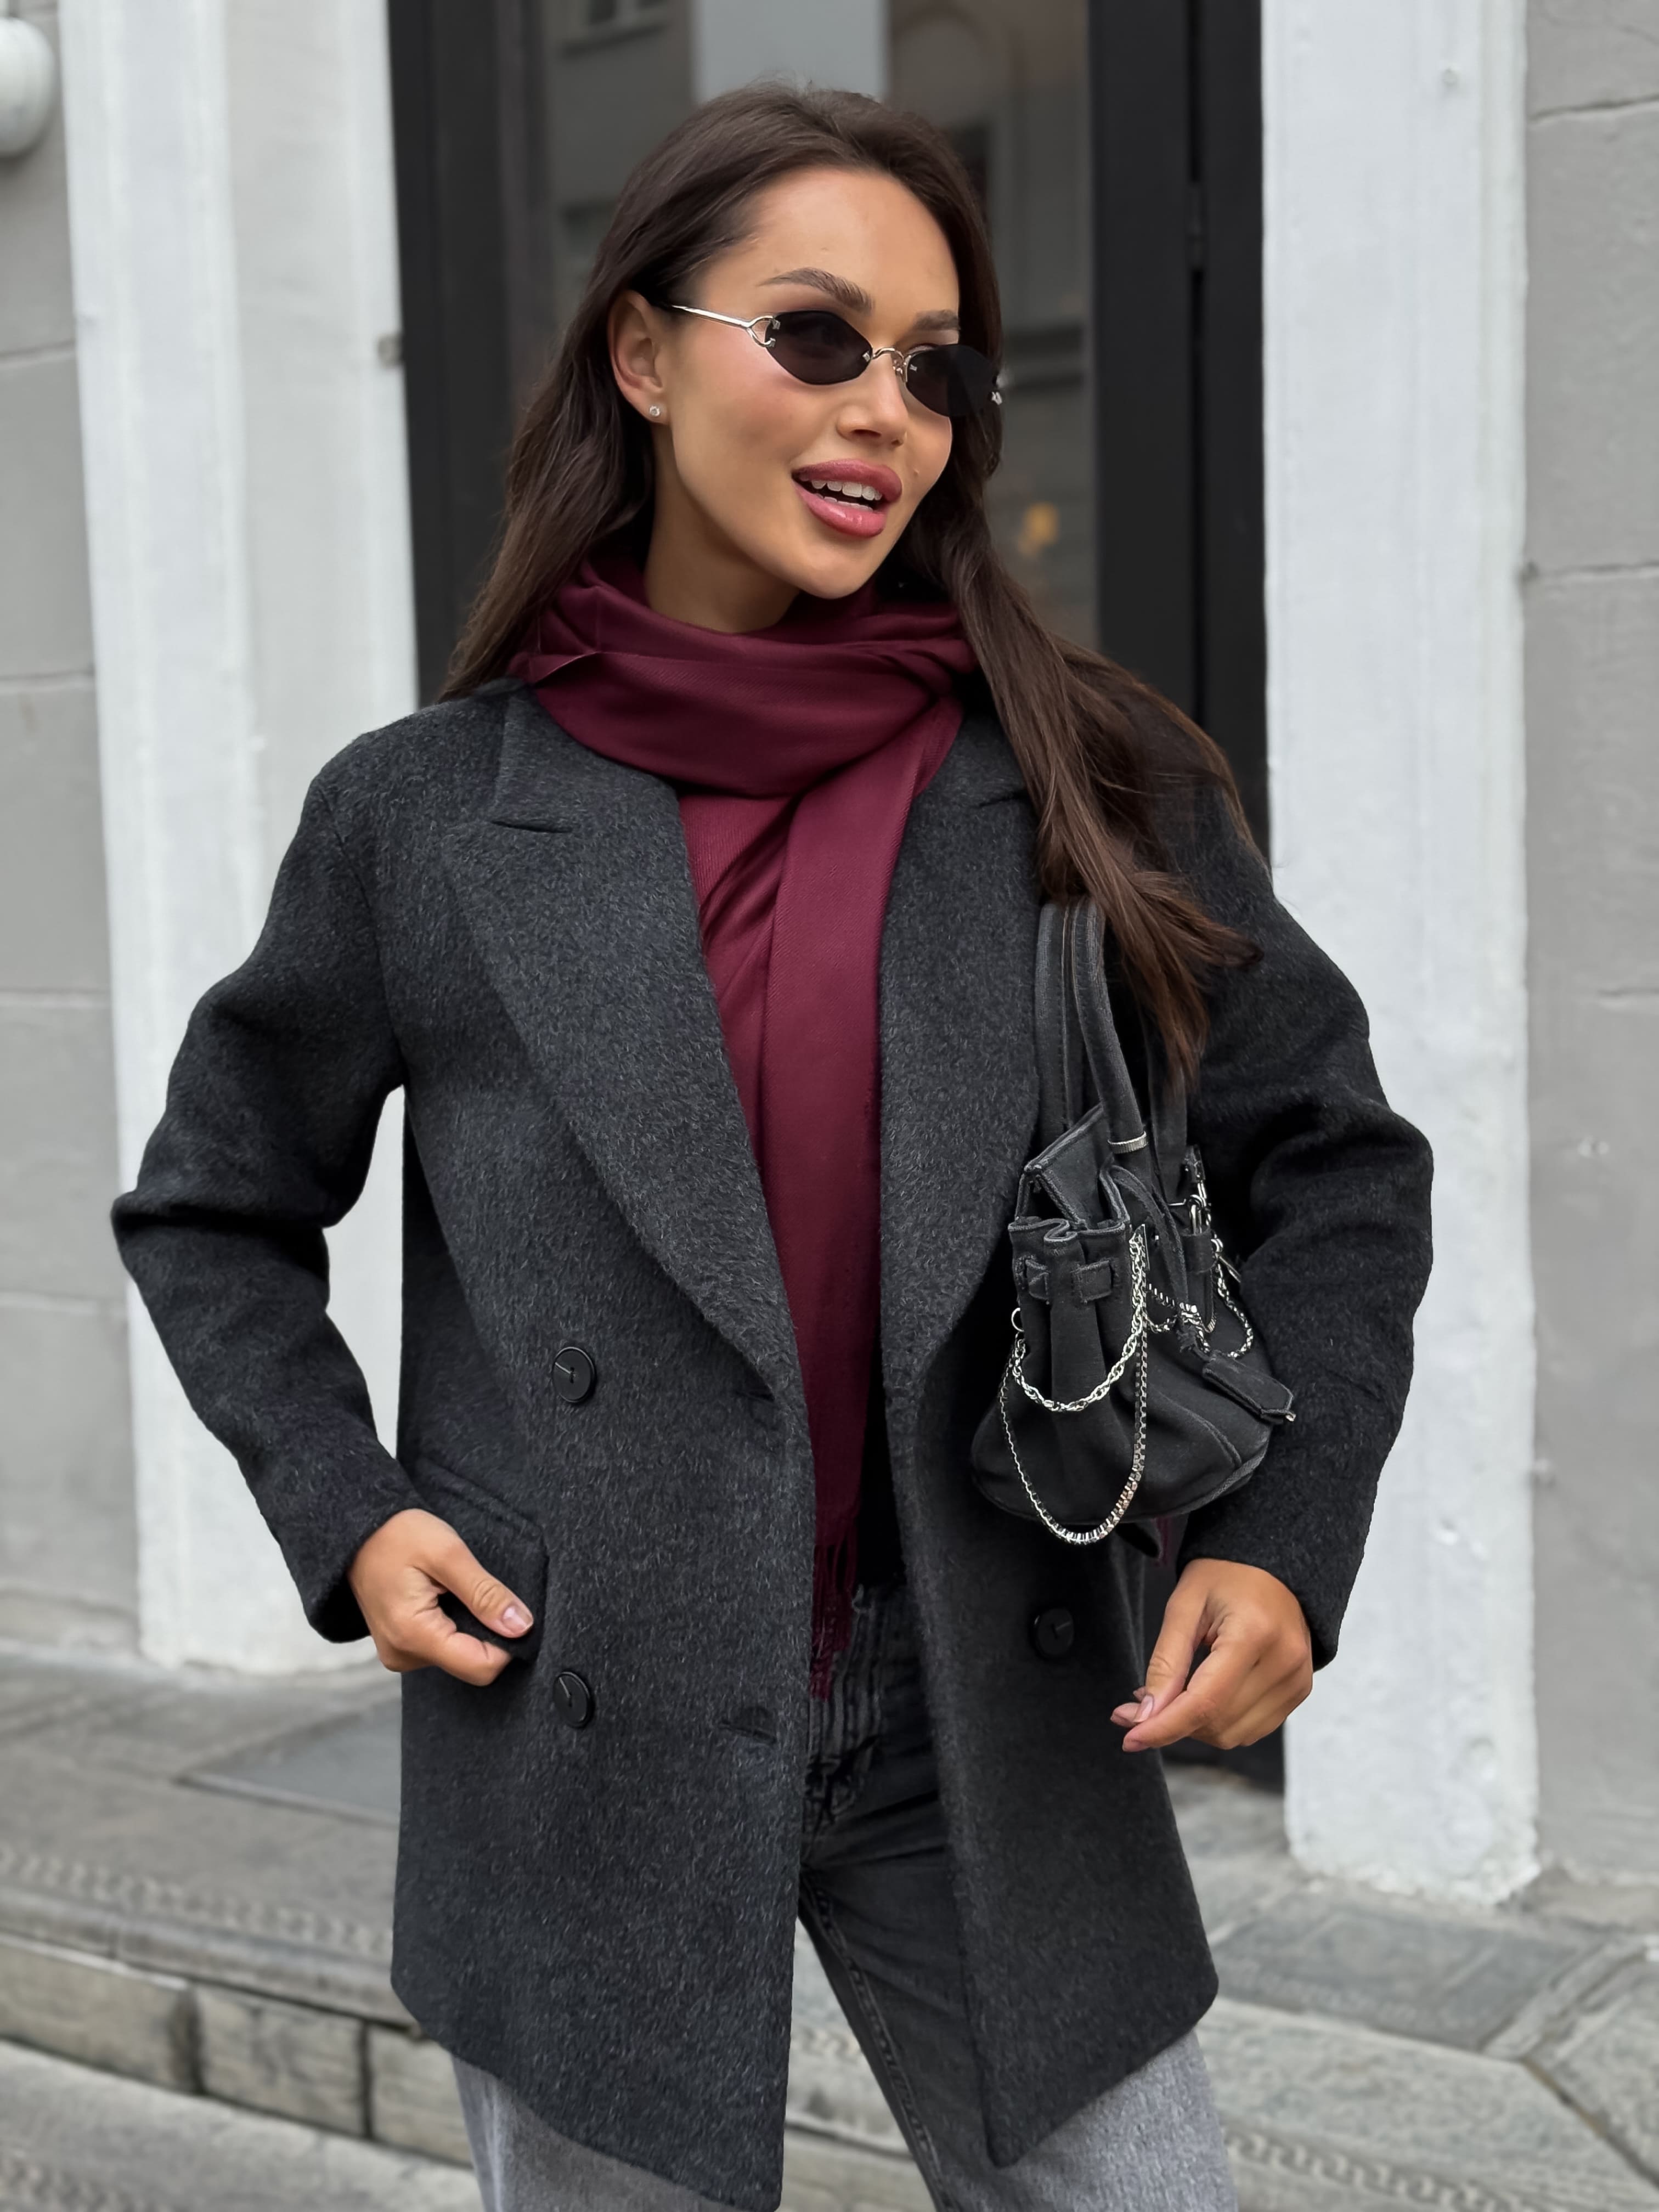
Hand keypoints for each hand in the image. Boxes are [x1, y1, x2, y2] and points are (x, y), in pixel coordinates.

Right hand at [347, 1508, 532, 1686]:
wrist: (357, 1532)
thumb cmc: (398, 1535)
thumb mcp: (448, 1553)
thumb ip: (485, 1593)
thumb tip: (521, 1626)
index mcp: (413, 1635)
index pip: (481, 1667)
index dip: (507, 1642)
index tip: (509, 1608)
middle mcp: (404, 1655)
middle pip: (471, 1664)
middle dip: (487, 1632)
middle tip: (476, 1591)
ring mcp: (400, 1654)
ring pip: (459, 1656)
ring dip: (469, 1626)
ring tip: (454, 1590)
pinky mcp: (401, 1646)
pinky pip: (443, 1648)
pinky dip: (454, 1625)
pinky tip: (443, 1598)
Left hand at [1111, 1559, 1311, 1752]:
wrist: (1272, 1566)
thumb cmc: (1224, 1576)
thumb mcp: (1183, 1607)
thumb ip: (1165, 1663)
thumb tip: (1144, 1715)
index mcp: (1254, 1634)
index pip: (1205, 1702)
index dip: (1164, 1728)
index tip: (1130, 1739)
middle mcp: (1284, 1663)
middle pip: (1218, 1724)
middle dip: (1173, 1722)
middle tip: (1141, 1700)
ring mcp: (1297, 1680)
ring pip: (1233, 1735)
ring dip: (1196, 1725)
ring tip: (1174, 1692)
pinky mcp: (1298, 1691)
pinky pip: (1252, 1729)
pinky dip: (1220, 1721)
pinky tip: (1203, 1695)